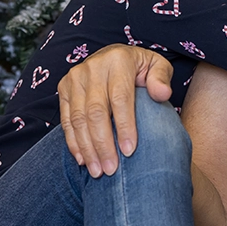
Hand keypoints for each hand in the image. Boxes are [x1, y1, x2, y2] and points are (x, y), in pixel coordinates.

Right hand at [57, 44, 172, 176]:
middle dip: (103, 144)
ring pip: (79, 119)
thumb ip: (161, 78)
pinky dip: (73, 142)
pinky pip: (67, 119)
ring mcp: (75, 77)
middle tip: (111, 169)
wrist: (114, 55)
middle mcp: (93, 67)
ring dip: (87, 148)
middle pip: (96, 112)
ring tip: (97, 170)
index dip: (124, 126)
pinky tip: (83, 159)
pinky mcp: (64, 88)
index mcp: (118, 60)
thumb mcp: (157, 65)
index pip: (120, 98)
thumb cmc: (140, 67)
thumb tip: (162, 94)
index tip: (130, 151)